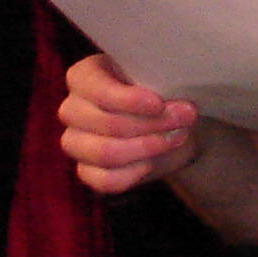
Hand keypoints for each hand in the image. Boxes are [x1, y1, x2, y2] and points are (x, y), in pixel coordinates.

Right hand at [59, 54, 199, 194]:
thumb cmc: (161, 89)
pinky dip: (135, 172)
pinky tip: (152, 161)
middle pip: (106, 123)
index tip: (159, 104)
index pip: (97, 90)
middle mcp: (72, 108)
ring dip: (148, 146)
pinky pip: (105, 180)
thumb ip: (161, 81)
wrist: (170, 122)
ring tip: (177, 136)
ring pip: (106, 153)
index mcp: (84, 76)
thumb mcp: (162, 76)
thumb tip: (175, 98)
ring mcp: (74, 142)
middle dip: (151, 123)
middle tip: (184, 117)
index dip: (129, 100)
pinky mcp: (84, 171)